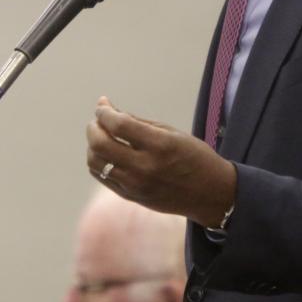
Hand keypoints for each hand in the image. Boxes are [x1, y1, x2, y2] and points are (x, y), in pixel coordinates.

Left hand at [87, 97, 236, 227]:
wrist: (209, 194)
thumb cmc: (194, 157)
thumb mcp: (173, 133)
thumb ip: (139, 123)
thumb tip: (111, 111)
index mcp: (160, 145)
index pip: (119, 125)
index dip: (105, 112)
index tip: (102, 105)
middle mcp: (145, 167)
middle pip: (101, 144)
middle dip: (93, 127)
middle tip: (98, 120)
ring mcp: (136, 184)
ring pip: (95, 162)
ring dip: (92, 145)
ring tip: (100, 136)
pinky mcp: (131, 196)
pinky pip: (103, 177)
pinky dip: (98, 161)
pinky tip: (105, 153)